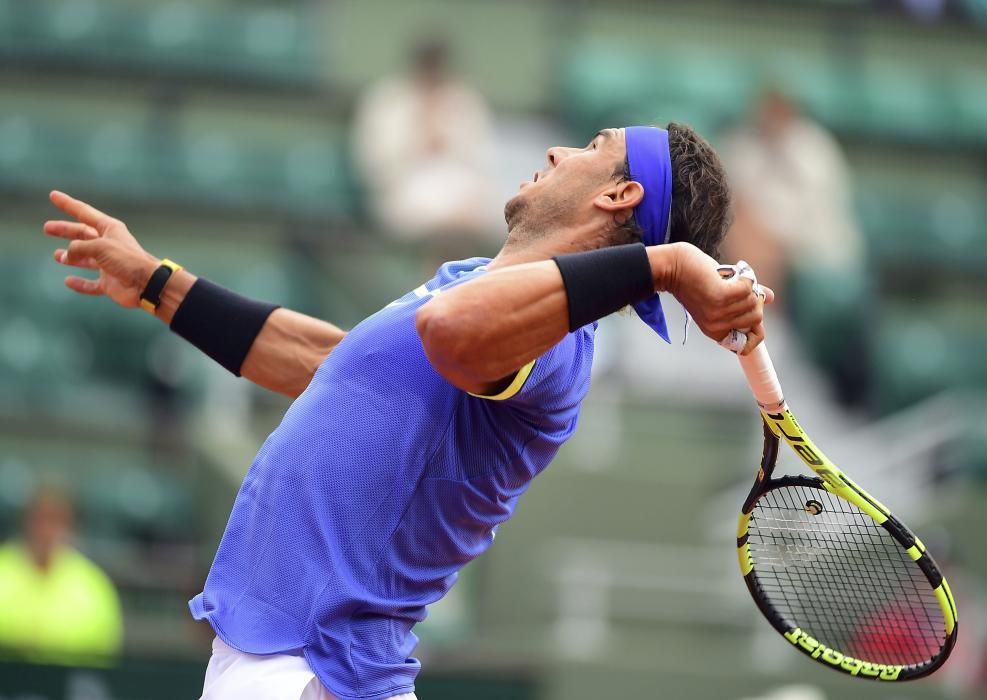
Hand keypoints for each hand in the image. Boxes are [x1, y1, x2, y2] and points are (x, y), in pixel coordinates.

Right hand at [44, 191, 159, 308]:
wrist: (147, 284)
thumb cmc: (127, 260)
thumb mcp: (99, 247)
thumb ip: (78, 248)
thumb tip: (65, 256)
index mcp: (110, 229)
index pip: (84, 213)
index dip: (68, 204)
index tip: (53, 195)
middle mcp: (109, 245)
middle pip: (82, 235)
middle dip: (65, 231)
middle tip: (47, 228)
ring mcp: (109, 265)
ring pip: (86, 259)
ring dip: (71, 257)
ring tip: (57, 256)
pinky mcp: (109, 283)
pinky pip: (91, 283)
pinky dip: (80, 283)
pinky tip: (68, 281)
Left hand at [664, 243, 774, 354]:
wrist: (672, 267)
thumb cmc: (696, 280)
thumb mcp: (722, 296)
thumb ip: (745, 299)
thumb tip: (770, 298)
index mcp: (716, 332)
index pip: (750, 343)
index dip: (757, 325)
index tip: (752, 306)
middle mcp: (716, 326)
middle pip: (757, 317)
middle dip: (754, 298)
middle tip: (741, 285)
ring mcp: (717, 313)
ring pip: (753, 301)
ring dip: (748, 284)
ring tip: (735, 276)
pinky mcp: (719, 296)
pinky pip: (748, 288)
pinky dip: (746, 276)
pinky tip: (738, 269)